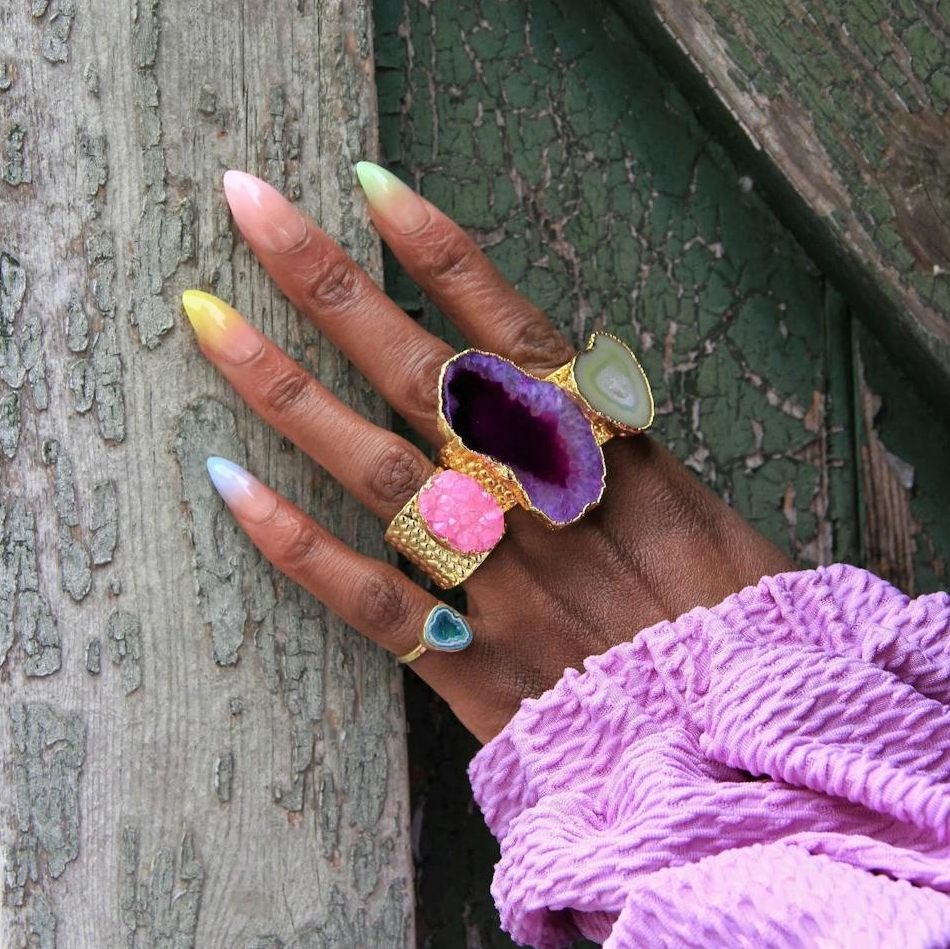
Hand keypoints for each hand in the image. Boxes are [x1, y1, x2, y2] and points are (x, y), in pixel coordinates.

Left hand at [183, 165, 794, 743]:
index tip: (370, 185)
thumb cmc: (741, 640)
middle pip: (418, 374)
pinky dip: (296, 545)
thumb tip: (584, 409)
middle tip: (249, 202)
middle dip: (331, 284)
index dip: (441, 256)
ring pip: (375, 468)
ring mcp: (496, 583)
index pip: (512, 334)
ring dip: (285, 389)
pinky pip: (368, 600)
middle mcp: (540, 505)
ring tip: (206, 317)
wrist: (743, 763)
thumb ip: (633, 466)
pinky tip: (229, 485)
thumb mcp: (716, 527)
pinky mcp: (465, 665)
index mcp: (612, 463)